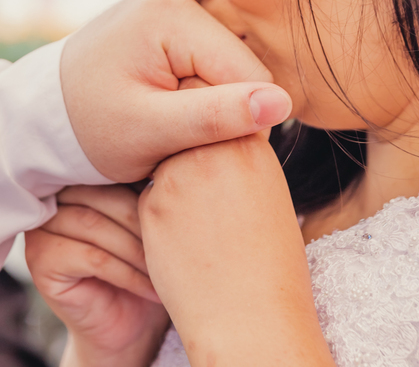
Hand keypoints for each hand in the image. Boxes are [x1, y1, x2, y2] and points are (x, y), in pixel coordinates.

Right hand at [26, 185, 168, 366]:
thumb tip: (173, 150)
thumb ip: (146, 185)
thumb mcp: (149, 219)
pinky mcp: (40, 262)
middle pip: (100, 193)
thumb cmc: (145, 265)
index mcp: (75, 179)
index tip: (180, 202)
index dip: (145, 184)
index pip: (109, 167)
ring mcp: (39, 230)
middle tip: (174, 241)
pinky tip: (151, 287)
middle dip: (143, 218)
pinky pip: (92, 258)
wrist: (128, 327)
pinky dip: (128, 273)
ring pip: (95, 225)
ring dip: (137, 248)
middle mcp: (50, 199)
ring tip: (165, 268)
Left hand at [61, 0, 292, 181]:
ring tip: (168, 129)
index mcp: (171, 14)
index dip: (241, 123)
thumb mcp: (149, 132)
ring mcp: (171, 6)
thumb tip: (282, 105)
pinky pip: (207, 64)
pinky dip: (196, 95)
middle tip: (178, 143)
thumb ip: (215, 117)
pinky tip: (167, 114)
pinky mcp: (169, 23)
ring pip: (227, 69)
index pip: (249, 74)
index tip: (202, 153)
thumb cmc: (86, 129)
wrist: (39, 115)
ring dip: (209, 106)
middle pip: (239, 68)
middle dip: (221, 111)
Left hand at [138, 133, 334, 366]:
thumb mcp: (266, 191)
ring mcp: (179, 176)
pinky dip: (162, 212)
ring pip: (163, 158)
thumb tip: (211, 134)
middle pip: (184, 125)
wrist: (250, 315)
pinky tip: (185, 239)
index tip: (216, 146)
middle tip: (203, 184)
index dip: (211, 120)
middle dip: (185, 142)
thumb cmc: (268, 259)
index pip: (217, 103)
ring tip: (200, 218)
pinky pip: (149, 194)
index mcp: (250, 143)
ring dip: (173, 177)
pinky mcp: (152, 206)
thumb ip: (237, 154)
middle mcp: (213, 150)